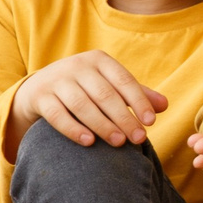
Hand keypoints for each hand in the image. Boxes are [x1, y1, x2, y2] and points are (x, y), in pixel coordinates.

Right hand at [4, 51, 166, 158]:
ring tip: (118, 142)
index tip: (151, 122)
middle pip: (104, 94)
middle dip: (124, 117)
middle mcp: (77, 66)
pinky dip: (73, 129)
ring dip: (102, 124)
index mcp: (99, 60)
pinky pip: (57, 114)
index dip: (139, 101)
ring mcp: (57, 80)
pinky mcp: (40, 97)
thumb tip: (164, 105)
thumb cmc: (84, 89)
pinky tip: (89, 142)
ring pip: (82, 104)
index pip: (123, 80)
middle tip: (138, 138)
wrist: (38, 89)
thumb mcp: (108, 86)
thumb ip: (135, 95)